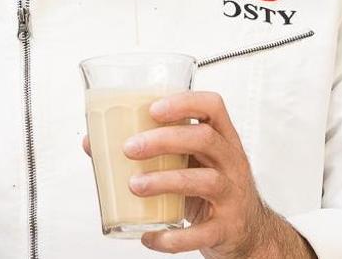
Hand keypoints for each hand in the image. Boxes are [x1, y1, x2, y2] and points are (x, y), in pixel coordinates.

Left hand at [84, 92, 314, 258]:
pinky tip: (149, 235)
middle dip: (164, 140)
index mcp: (222, 139)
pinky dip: (172, 237)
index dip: (184, 103)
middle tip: (129, 148)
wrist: (248, 231)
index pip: (213, 106)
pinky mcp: (227, 228)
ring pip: (205, 181)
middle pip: (204, 139)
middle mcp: (232, 163)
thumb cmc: (209, 189)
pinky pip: (201, 233)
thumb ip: (151, 151)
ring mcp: (233, 195)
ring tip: (135, 185)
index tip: (153, 109)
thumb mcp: (188, 163)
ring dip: (165, 181)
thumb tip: (92, 143)